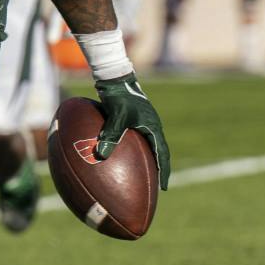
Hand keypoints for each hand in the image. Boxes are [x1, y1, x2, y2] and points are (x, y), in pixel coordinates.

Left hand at [94, 73, 169, 187]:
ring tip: (140, 176)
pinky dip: (129, 150)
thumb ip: (110, 134)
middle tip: (154, 186)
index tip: (163, 187)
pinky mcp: (131, 119)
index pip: (162, 155)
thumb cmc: (118, 95)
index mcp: (153, 128)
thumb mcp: (116, 115)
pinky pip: (132, 139)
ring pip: (146, 146)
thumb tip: (101, 155)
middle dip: (157, 170)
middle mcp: (150, 127)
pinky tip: (117, 158)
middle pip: (157, 152)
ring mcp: (141, 123)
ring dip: (145, 161)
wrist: (114, 77)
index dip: (163, 171)